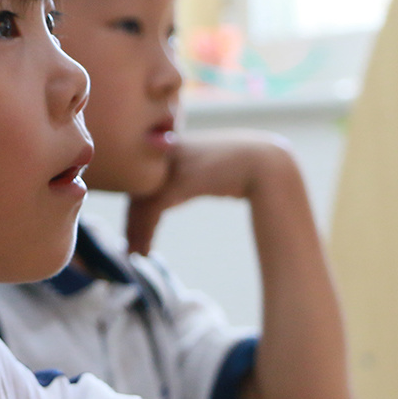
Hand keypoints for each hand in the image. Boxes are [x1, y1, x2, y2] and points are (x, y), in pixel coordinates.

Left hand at [125, 130, 293, 253]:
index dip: (134, 203)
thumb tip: (183, 187)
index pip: (141, 176)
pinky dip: (146, 232)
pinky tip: (145, 249)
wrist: (267, 164)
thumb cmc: (244, 167)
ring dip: (135, 231)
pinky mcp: (181, 181)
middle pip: (136, 188)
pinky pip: (153, 209)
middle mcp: (168, 152)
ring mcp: (174, 165)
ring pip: (141, 201)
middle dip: (131, 220)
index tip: (133, 227)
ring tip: (136, 253)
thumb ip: (191, 173)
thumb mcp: (209, 168)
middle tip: (129, 246)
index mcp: (172, 145)